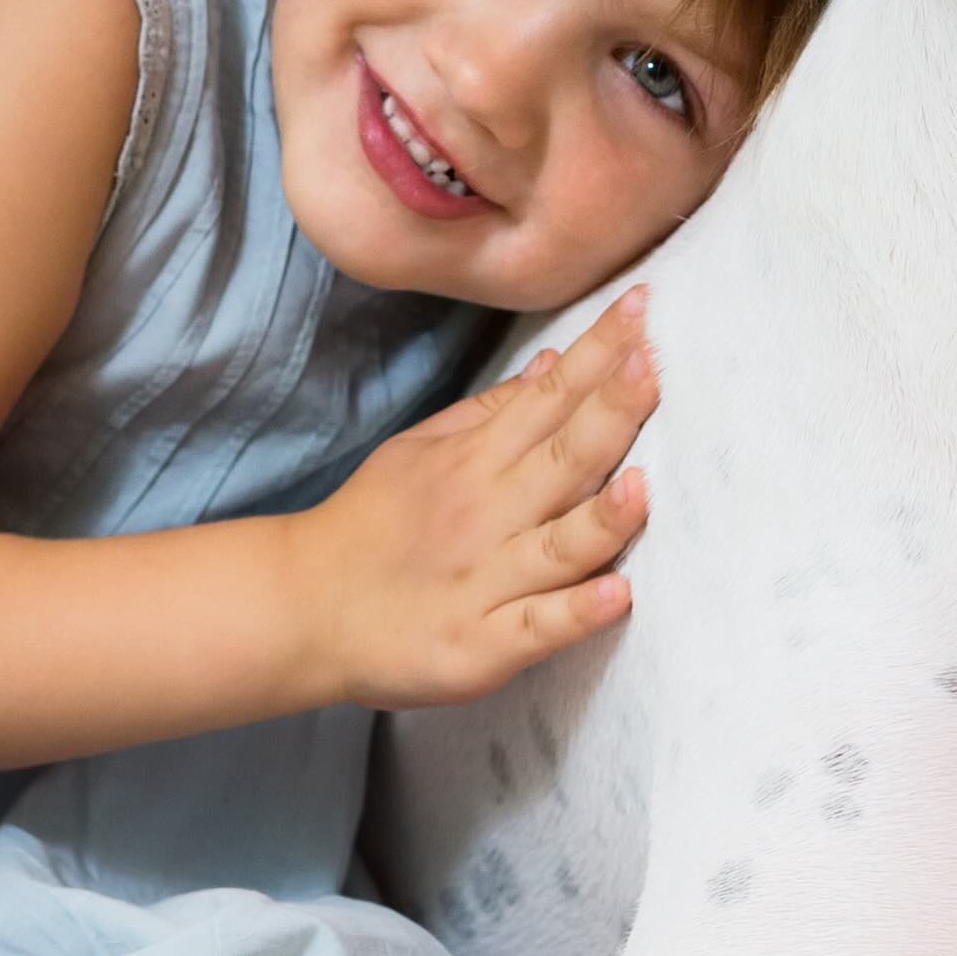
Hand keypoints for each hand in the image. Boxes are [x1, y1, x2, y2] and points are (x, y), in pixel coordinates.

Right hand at [291, 289, 656, 709]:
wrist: (302, 610)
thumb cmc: (371, 525)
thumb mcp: (420, 451)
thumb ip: (491, 410)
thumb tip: (555, 360)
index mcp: (475, 462)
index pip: (548, 396)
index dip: (597, 353)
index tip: (643, 308)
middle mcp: (487, 514)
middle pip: (563, 460)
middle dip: (611, 411)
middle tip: (654, 364)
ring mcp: (485, 584)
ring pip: (559, 547)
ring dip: (603, 518)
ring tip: (644, 486)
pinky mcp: (480, 647)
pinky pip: (536, 628)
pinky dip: (575, 613)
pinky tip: (616, 595)